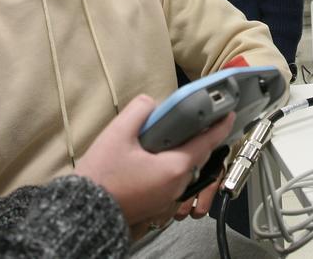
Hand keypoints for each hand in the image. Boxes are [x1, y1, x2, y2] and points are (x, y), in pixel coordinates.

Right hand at [74, 94, 234, 230]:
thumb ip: (139, 110)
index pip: (205, 142)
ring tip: (167, 135)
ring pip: (183, 168)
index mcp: (173, 168)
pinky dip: (170, 165)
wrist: (85, 210)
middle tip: (193, 119)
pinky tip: (154, 156)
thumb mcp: (118, 134)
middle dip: (197, 137)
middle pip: (196, 155)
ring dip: (181, 151)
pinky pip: (171, 179)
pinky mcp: (156, 203)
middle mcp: (176, 185)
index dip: (219, 126)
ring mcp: (167, 197)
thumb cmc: (102, 177)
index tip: (228, 114)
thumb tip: (151, 103)